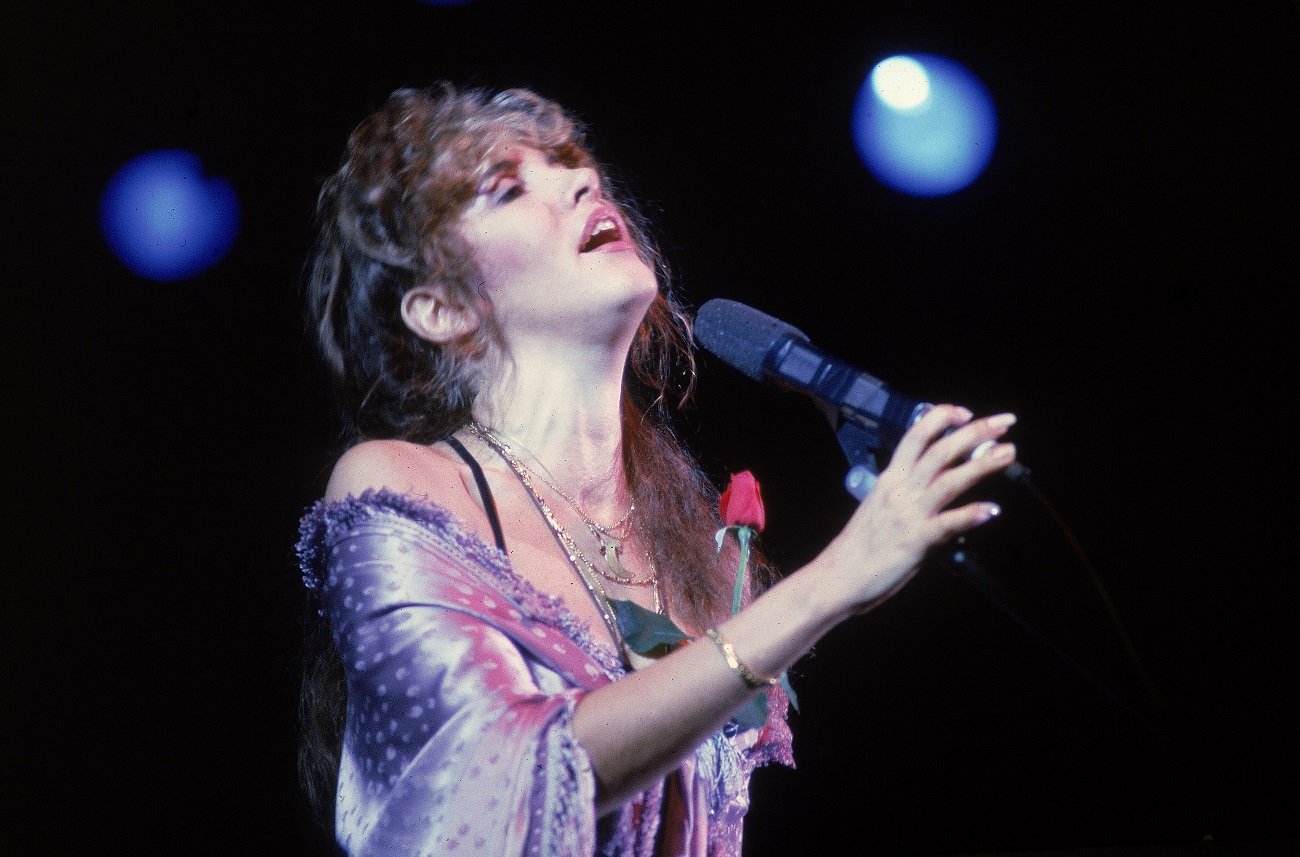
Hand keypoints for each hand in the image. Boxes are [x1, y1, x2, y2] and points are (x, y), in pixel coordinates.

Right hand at [818, 405, 1016, 612]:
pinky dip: (971, 515)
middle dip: (975, 432)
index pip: (916, 436)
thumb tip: (937, 484)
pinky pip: (948, 524)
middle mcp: (900, 490)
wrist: (838, 576)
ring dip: (982, 465)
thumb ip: (908, 494)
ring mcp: (909, 514)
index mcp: (890, 479)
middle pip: (940, 451)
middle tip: (1005, 422)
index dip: (942, 419)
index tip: (966, 413)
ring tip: (1008, 453)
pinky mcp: (916, 540)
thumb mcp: (881, 507)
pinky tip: (993, 510)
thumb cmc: (859, 545)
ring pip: (949, 480)